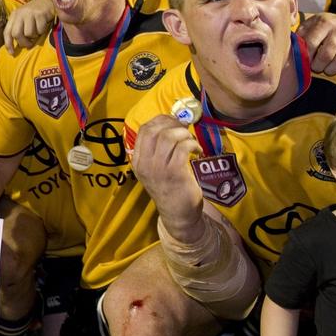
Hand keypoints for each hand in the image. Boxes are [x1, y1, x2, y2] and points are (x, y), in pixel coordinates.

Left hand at [3, 0, 55, 52]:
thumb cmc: (35, 14)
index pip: (7, 32)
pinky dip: (42, 31)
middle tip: (30, 44)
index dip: (8, 44)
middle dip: (23, 42)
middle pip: (16, 34)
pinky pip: (39, 30)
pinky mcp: (40, 14)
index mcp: (14, 16)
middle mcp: (20, 14)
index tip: (12, 53)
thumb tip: (15, 47)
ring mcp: (29, 13)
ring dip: (34, 36)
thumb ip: (19, 29)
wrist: (48, 0)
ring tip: (37, 30)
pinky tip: (43, 25)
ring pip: (29, 33)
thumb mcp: (24, 19)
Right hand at [128, 114, 203, 239]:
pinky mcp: (175, 173)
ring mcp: (159, 168)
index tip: (173, 121)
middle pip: (154, 130)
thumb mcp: (155, 169)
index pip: (144, 130)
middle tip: (184, 128)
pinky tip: (197, 150)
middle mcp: (145, 163)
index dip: (160, 120)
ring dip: (184, 134)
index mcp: (138, 160)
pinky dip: (192, 144)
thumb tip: (170, 125)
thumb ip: (156, 150)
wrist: (178, 214)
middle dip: (172, 123)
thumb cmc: (169, 189)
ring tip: (191, 140)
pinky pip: (183, 147)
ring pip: (168, 136)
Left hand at [296, 12, 335, 78]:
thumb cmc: (333, 28)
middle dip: (318, 66)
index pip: (311, 43)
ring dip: (332, 70)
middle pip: (325, 55)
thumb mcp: (317, 22)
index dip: (306, 56)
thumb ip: (303, 30)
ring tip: (329, 69)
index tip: (306, 61)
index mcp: (326, 22)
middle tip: (317, 67)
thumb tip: (291, 43)